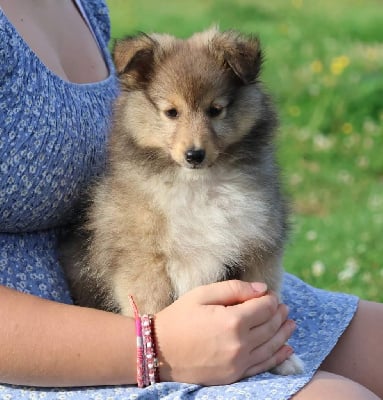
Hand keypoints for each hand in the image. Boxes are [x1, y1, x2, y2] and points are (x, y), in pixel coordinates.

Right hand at [155, 280, 295, 384]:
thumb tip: (262, 289)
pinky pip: (263, 366)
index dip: (271, 299)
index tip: (271, 295)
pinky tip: (286, 348)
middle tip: (283, 307)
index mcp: (232, 321)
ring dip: (283, 333)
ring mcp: (238, 363)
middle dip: (279, 314)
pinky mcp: (234, 375)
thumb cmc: (179, 318)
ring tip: (291, 323)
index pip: (264, 308)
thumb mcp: (203, 294)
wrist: (159, 350)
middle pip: (270, 326)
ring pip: (271, 346)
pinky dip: (278, 356)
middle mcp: (240, 344)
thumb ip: (234, 289)